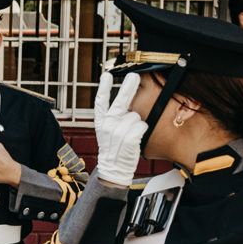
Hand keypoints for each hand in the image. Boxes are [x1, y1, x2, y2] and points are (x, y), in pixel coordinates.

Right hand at [93, 70, 146, 186]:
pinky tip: (135, 140)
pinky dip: (142, 131)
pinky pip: (142, 125)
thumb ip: (114, 119)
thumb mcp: (107, 133)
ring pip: (136, 116)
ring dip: (137, 124)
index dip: (103, 88)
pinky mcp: (129, 137)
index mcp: (101, 122)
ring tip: (130, 136)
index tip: (107, 75)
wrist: (113, 168)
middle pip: (120, 101)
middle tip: (134, 75)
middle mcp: (108, 124)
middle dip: (128, 87)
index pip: (101, 102)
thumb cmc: (113, 150)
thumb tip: (128, 108)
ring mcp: (118, 131)